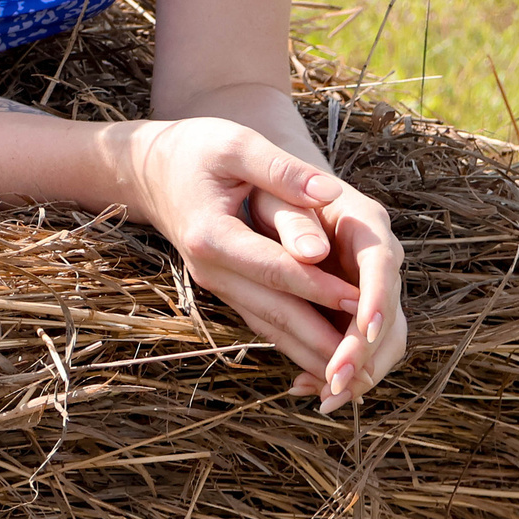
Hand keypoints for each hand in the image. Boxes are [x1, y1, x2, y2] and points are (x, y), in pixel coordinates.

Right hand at [127, 118, 405, 410]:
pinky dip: (295, 344)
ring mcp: (216, 284)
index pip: (275, 268)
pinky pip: (263, 323)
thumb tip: (329, 193)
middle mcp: (211, 269)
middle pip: (273, 311)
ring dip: (311, 352)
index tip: (361, 301)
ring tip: (356, 373)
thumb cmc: (199, 149)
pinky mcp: (225, 289)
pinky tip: (326, 359)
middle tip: (367, 358)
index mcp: (212, 234)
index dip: (319, 286)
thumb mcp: (237, 145)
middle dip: (322, 337)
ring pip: (269, 326)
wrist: (151, 171)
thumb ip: (282, 171)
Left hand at [253, 181, 407, 408]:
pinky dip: (337, 369)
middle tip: (335, 381)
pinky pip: (357, 348)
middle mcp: (378, 260)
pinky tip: (305, 386)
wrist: (275, 191)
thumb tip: (311, 253)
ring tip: (323, 397)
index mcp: (365, 223)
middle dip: (365, 351)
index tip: (365, 330)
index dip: (377, 299)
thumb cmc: (272, 187)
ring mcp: (370, 289)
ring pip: (382, 341)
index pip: (381, 264)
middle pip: (389, 313)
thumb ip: (292, 216)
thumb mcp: (276, 192)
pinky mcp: (353, 311)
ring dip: (358, 372)